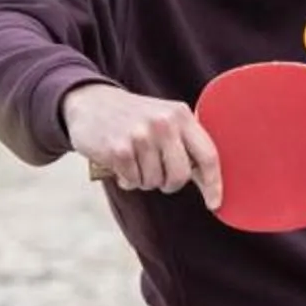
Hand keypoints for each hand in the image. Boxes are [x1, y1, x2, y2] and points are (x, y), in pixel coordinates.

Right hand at [61, 82, 222, 208]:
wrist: (91, 102)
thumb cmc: (134, 118)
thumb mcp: (165, 119)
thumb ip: (187, 145)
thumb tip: (210, 183)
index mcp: (181, 115)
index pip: (208, 155)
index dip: (214, 183)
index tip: (215, 203)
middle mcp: (163, 123)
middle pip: (180, 176)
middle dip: (168, 183)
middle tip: (157, 173)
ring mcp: (140, 135)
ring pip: (154, 182)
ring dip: (144, 179)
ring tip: (135, 160)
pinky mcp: (118, 149)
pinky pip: (133, 181)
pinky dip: (127, 179)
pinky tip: (121, 162)